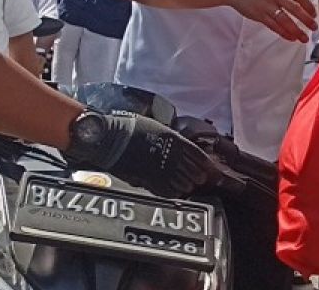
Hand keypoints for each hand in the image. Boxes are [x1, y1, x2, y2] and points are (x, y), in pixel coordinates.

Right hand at [65, 112, 214, 197]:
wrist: (108, 137)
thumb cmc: (129, 128)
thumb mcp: (155, 126)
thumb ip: (169, 137)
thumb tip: (178, 145)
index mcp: (172, 138)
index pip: (195, 153)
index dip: (204, 163)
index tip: (211, 168)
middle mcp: (168, 154)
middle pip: (190, 169)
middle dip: (197, 175)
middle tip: (203, 179)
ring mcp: (157, 168)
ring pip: (180, 181)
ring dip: (187, 184)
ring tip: (191, 186)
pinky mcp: (145, 179)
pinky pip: (165, 189)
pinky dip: (173, 191)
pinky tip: (177, 192)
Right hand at [229, 0, 317, 41]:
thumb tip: (303, 5)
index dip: (309, 6)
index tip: (314, 15)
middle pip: (295, 9)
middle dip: (307, 20)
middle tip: (314, 28)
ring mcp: (267, 5)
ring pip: (285, 20)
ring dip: (297, 30)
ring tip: (304, 38)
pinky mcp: (259, 15)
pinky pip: (274, 26)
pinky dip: (284, 33)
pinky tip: (291, 38)